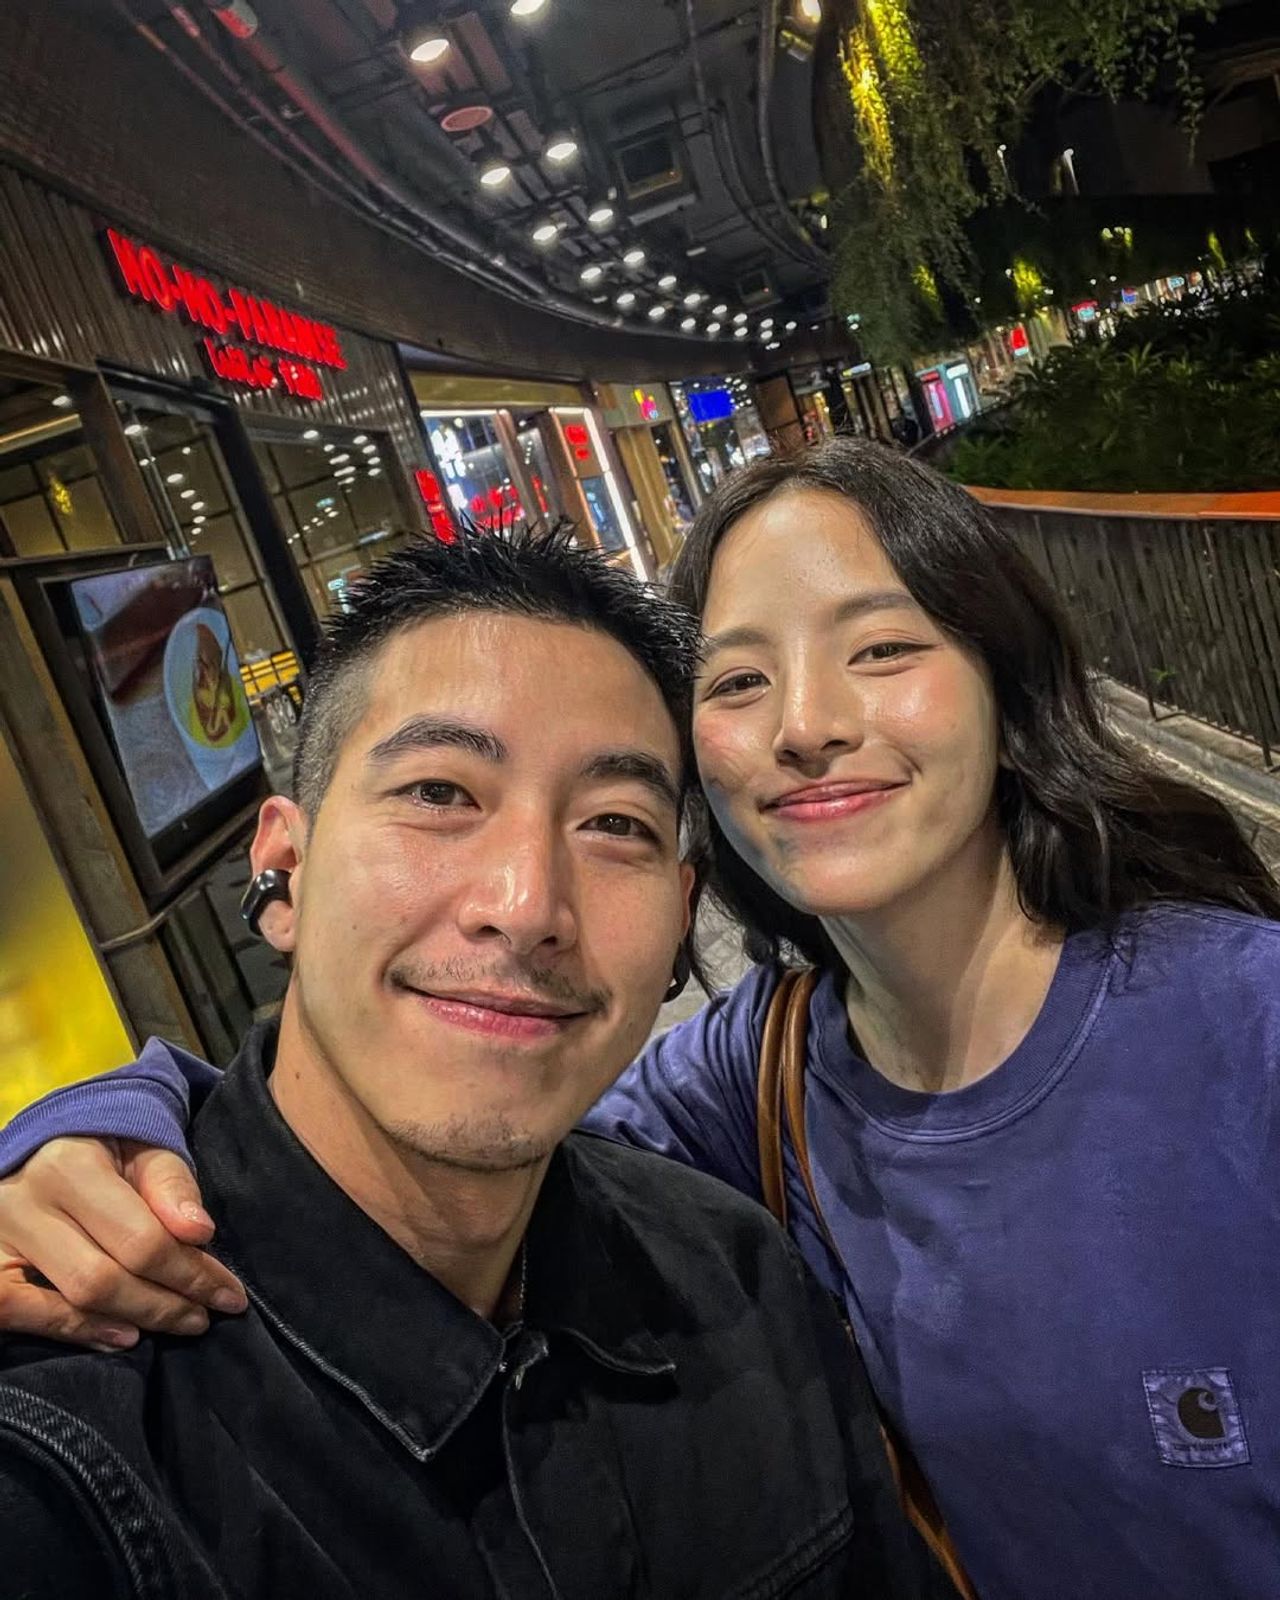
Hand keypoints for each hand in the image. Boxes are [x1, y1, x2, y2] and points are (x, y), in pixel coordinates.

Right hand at [0, 1137, 246, 1349]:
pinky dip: (72, 1331)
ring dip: (129, 1322)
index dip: (192, 1274)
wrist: (45, 1145)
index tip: (230, 1294)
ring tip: (177, 1324)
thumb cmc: (106, 1150)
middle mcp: (24, 1204)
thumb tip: (198, 1232)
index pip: (140, 1239)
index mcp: (69, 1166)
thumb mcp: (144, 1148)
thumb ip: (170, 1185)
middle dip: (166, 1305)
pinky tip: (119, 1336)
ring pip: (66, 1302)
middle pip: (103, 1279)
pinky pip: (18, 1314)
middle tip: (206, 1315)